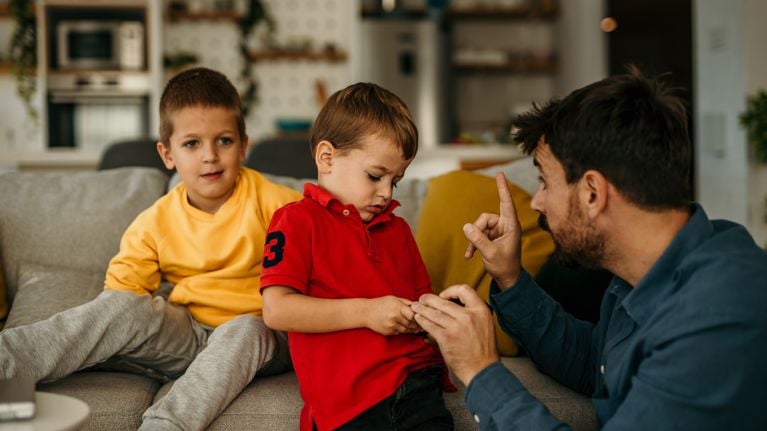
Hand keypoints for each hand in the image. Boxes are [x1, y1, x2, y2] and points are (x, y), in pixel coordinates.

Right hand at [366, 296, 421, 335]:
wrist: (366, 312)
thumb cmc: (380, 304)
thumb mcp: (394, 299)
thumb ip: (406, 302)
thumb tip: (418, 305)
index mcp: (397, 307)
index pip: (413, 315)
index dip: (418, 316)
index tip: (421, 316)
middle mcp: (395, 317)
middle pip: (411, 324)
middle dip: (417, 324)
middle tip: (423, 324)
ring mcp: (391, 326)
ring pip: (406, 330)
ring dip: (412, 329)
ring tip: (417, 328)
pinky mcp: (389, 332)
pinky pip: (400, 333)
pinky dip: (404, 331)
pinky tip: (406, 328)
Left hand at [412, 285, 499, 385]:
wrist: (482, 369)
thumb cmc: (483, 349)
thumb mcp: (485, 324)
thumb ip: (472, 313)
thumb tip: (452, 304)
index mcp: (481, 310)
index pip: (464, 290)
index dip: (451, 290)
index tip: (443, 296)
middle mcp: (469, 316)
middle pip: (443, 301)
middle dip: (429, 299)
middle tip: (422, 299)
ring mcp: (457, 327)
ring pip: (434, 313)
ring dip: (422, 309)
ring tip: (416, 307)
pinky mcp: (446, 338)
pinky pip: (430, 325)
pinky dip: (422, 321)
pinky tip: (418, 319)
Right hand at [463, 172, 522, 288]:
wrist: (507, 279)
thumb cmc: (505, 266)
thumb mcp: (490, 253)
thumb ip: (478, 239)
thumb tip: (466, 226)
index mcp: (511, 226)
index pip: (506, 203)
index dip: (502, 188)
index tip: (500, 174)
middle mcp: (505, 226)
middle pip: (485, 218)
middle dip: (477, 230)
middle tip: (474, 246)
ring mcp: (497, 231)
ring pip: (479, 226)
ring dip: (473, 239)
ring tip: (472, 253)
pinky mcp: (491, 237)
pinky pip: (477, 234)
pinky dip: (472, 244)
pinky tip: (469, 255)